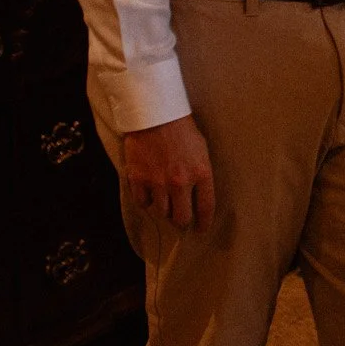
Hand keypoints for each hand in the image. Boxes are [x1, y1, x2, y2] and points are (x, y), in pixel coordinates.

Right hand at [122, 114, 216, 229]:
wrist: (155, 115)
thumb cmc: (183, 130)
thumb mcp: (202, 150)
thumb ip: (201, 173)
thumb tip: (198, 194)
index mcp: (201, 173)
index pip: (206, 208)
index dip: (204, 223)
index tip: (201, 229)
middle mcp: (180, 182)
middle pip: (181, 218)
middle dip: (182, 221)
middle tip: (181, 219)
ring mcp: (157, 182)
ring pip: (162, 212)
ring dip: (165, 208)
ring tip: (166, 200)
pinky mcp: (138, 179)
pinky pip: (143, 203)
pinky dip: (146, 201)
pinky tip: (150, 193)